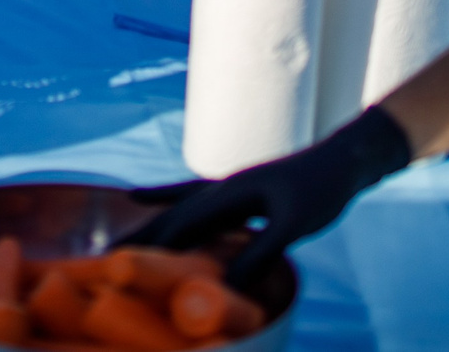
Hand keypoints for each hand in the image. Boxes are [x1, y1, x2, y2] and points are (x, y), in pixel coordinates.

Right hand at [124, 106, 412, 281]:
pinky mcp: (238, 193)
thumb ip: (261, 253)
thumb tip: (229, 286)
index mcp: (229, 193)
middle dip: (140, 236)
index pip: (182, 224)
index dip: (152, 244)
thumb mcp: (292, 225)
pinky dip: (170, 201)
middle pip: (171, 215)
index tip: (120, 262)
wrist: (342, 160)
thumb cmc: (321, 190)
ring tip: (121, 237)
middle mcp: (221, 188)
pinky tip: (148, 200)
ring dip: (151, 224)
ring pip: (179, 209)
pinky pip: (195, 200)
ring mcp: (228, 188)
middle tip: (105, 256)